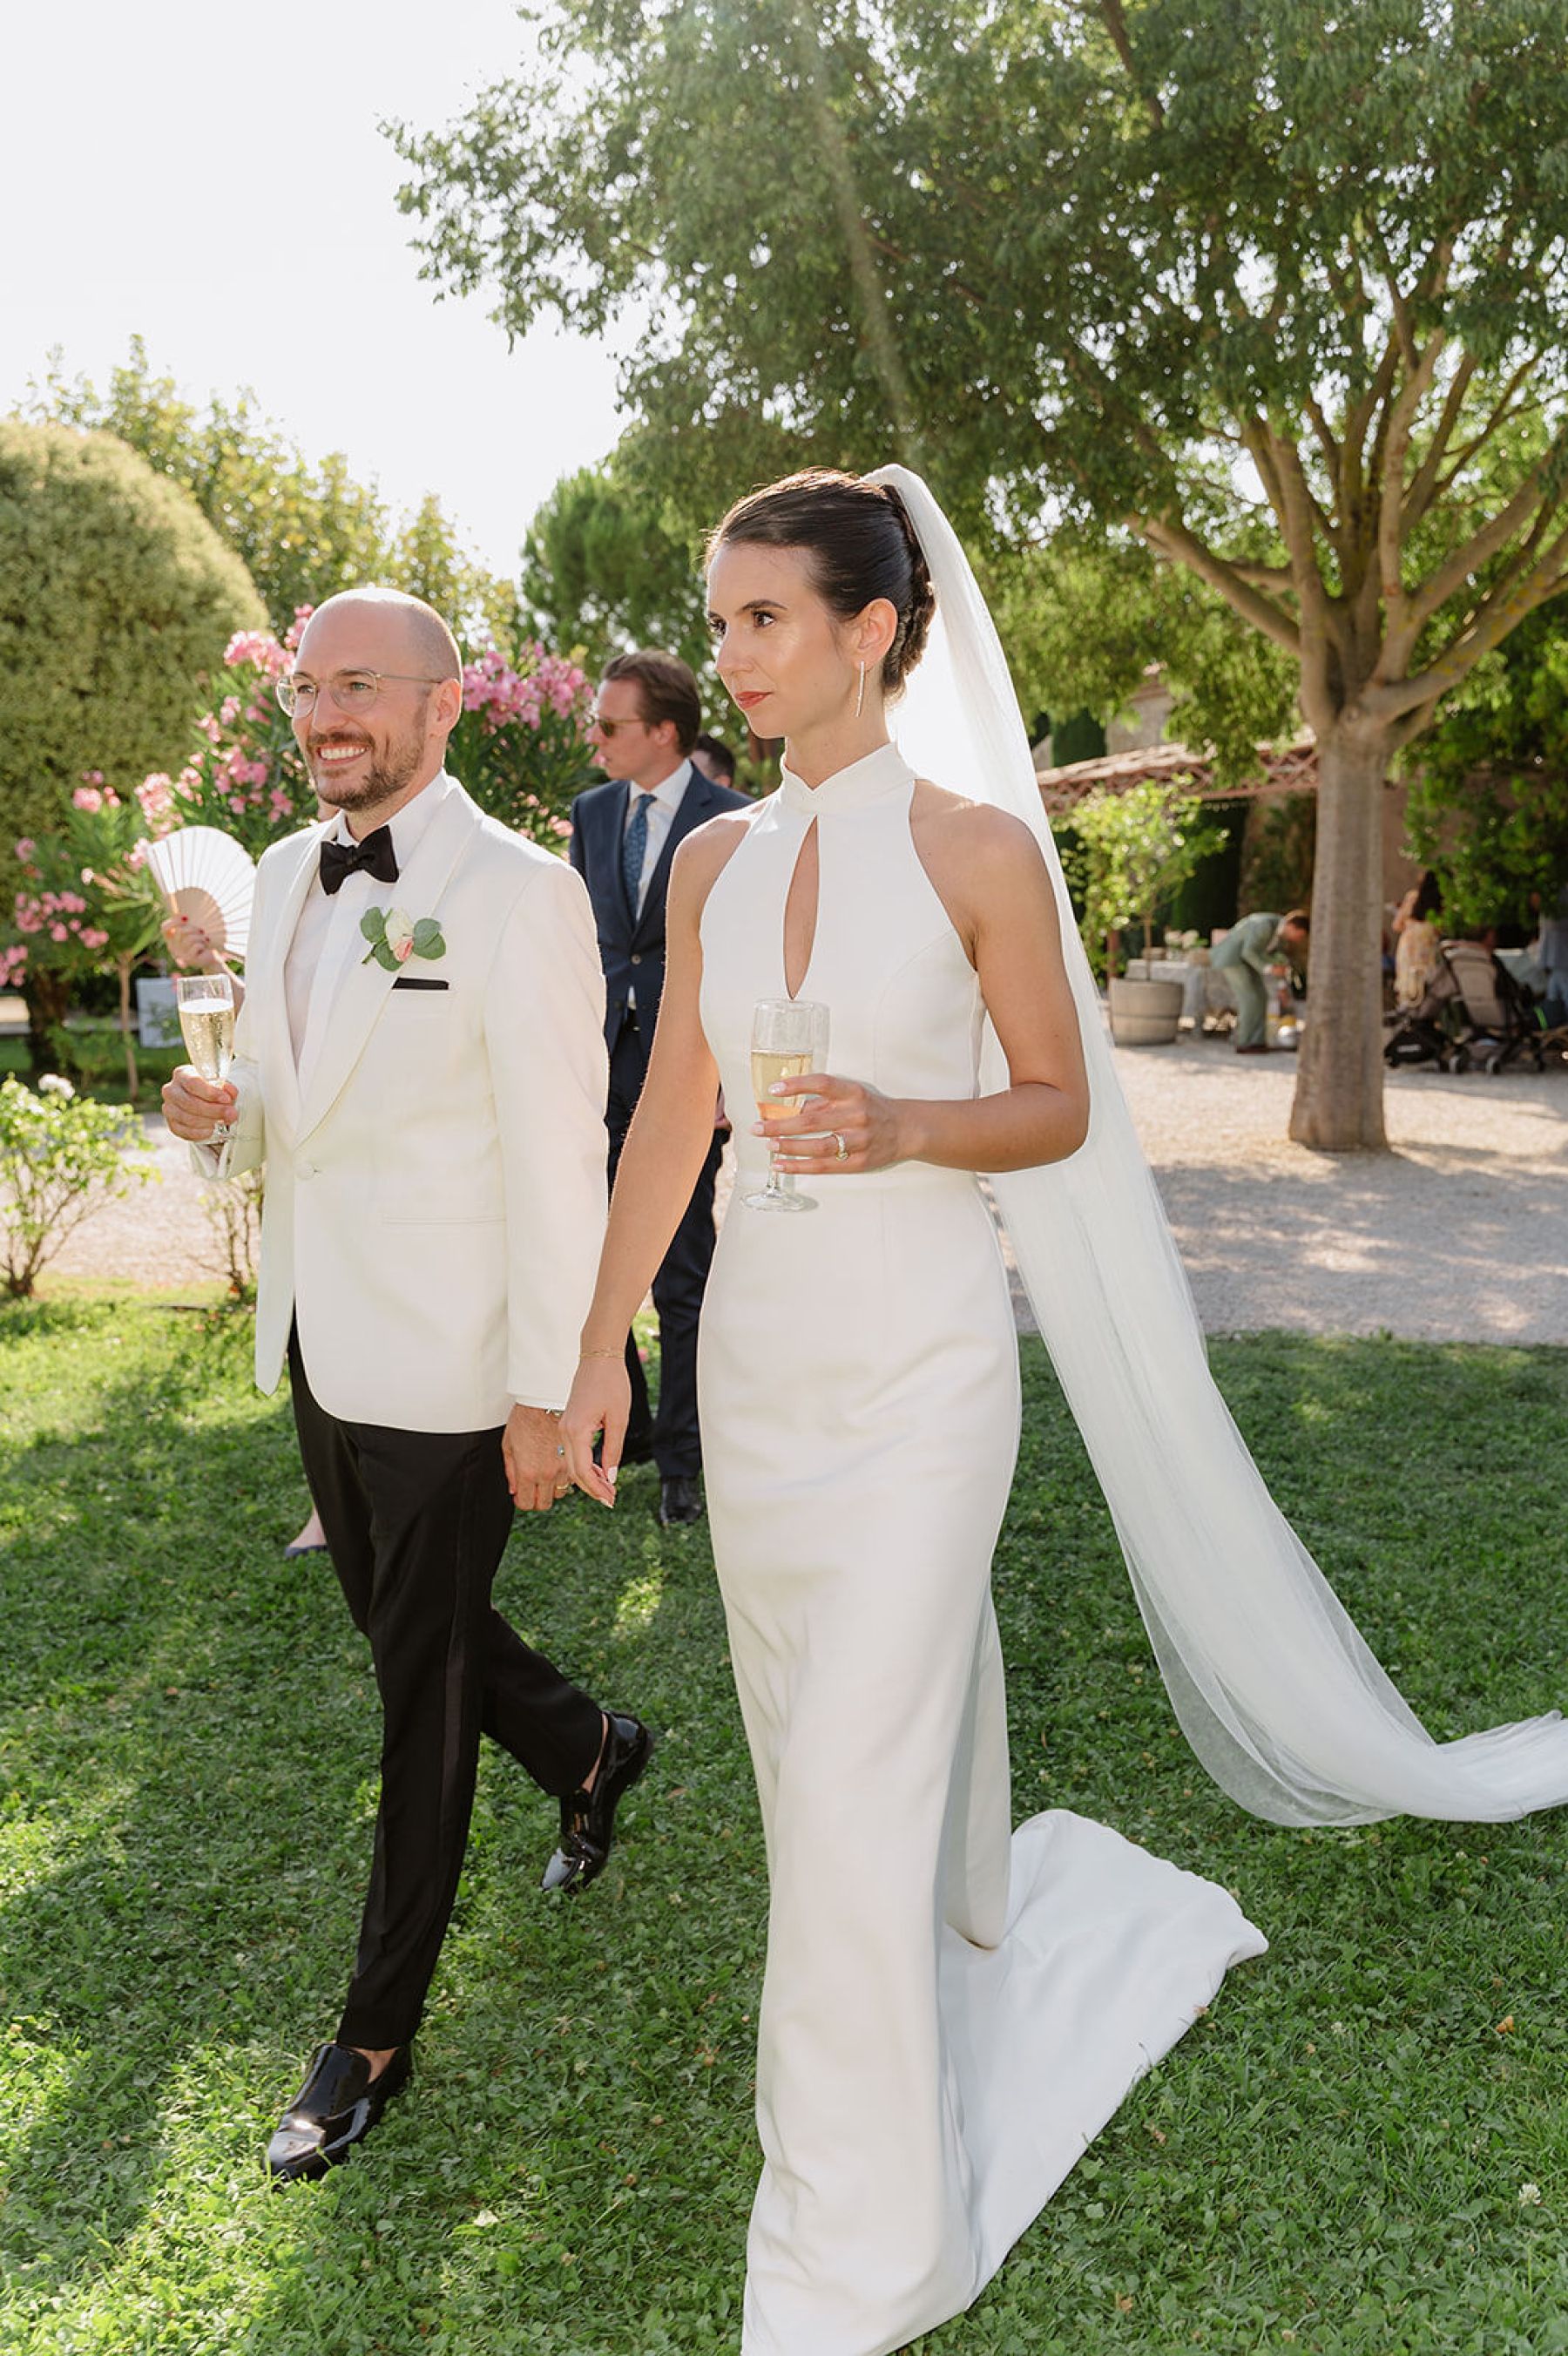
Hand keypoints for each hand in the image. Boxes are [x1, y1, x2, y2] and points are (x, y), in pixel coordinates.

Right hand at [162, 914, 219, 969]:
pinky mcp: (189, 959)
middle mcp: (172, 948)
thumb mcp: (191, 930)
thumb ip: (182, 922)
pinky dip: (203, 943)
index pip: (164, 928)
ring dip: (200, 936)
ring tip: (205, 939)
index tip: (187, 917)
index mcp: (170, 940)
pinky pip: (196, 946)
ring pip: (190, 938)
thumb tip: (176, 911)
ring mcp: (180, 954)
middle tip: (201, 931)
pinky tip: (205, 946)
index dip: (174, 921)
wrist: (210, 957)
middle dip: (193, 928)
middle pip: (179, 931)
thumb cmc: (199, 941)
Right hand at [162, 1063, 236, 1141]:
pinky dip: (198, 1133)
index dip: (211, 1092)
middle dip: (213, 1110)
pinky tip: (211, 1131)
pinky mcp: (171, 1124)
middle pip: (190, 1102)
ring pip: (187, 1118)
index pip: (193, 1083)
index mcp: (182, 1074)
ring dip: (208, 1122)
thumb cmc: (211, 1089)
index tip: (227, 1099)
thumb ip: (226, 1087)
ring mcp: (169, 1108)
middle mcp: (171, 1090)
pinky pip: (183, 1131)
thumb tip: (231, 1093)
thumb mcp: (220, 1083)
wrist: (202, 1100)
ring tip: (224, 1122)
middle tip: (231, 1114)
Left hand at [503, 1405, 571, 1512]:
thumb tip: (514, 1490)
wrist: (544, 1402)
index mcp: (527, 1472)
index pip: (527, 1504)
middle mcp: (546, 1473)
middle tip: (533, 1489)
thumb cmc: (524, 1419)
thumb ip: (510, 1471)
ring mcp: (562, 1467)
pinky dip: (563, 1477)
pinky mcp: (574, 1458)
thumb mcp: (508, 1445)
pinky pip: (570, 1478)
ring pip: (559, 1492)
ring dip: (552, 1488)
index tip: (521, 1496)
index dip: (522, 1502)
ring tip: (545, 1476)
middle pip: (544, 1504)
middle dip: (536, 1499)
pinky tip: (556, 1466)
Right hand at [561, 1352, 632, 1508]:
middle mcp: (565, 1432)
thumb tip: (611, 1477)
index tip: (611, 1500)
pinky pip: (572, 1452)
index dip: (597, 1489)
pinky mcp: (567, 1424)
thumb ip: (614, 1449)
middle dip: (592, 1488)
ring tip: (608, 1489)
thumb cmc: (611, 1384)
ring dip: (588, 1478)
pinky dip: (585, 1465)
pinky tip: (600, 1471)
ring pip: (572, 1463)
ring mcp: (563, 1428)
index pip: (583, 1471)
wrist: (598, 1358)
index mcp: (576, 1431)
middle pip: (574, 1471)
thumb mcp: (619, 1419)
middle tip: (611, 1500)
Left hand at [752, 1072, 904, 1175]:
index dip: (797, 1085)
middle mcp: (856, 1115)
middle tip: (757, 1127)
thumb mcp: (851, 1096)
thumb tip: (785, 1107)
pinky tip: (780, 1165)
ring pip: (817, 1146)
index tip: (773, 1089)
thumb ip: (822, 1101)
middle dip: (781, 1124)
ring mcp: (859, 1141)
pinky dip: (799, 1166)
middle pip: (813, 1120)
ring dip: (789, 1146)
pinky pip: (823, 1166)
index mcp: (853, 1093)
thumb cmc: (871, 1109)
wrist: (906, 1129)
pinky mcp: (858, 1162)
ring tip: (768, 1145)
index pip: (822, 1084)